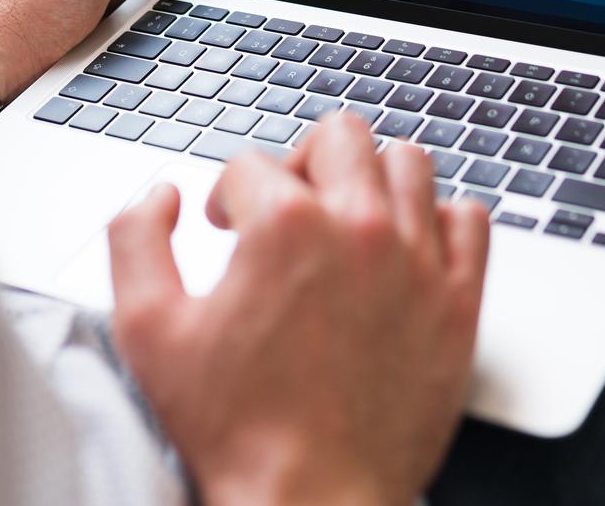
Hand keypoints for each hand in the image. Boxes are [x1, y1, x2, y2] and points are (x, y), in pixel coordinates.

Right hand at [109, 114, 489, 505]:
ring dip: (372, 179)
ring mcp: (418, 262)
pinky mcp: (459, 302)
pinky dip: (440, 221)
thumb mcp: (148, 331)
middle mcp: (359, 228)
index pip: (252, 163)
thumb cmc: (235, 428)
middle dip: (302, 162)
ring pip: (409, 162)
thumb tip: (160, 196)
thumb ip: (135, 241)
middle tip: (287, 210)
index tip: (227, 231)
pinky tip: (407, 251)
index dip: (228, 195)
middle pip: (340, 136)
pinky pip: (469, 220)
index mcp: (284, 226)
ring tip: (347, 220)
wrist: (311, 502)